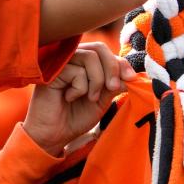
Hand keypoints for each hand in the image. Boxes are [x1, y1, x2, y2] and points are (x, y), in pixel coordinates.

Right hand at [23, 41, 135, 155]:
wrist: (55, 135)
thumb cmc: (75, 117)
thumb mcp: (102, 99)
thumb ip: (114, 84)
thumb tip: (132, 74)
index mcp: (83, 63)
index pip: (105, 52)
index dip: (120, 63)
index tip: (131, 78)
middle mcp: (71, 59)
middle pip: (98, 48)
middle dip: (112, 68)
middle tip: (113, 88)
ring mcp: (60, 63)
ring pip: (90, 58)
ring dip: (96, 81)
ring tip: (90, 98)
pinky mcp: (52, 71)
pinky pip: (77, 71)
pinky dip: (80, 88)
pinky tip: (69, 98)